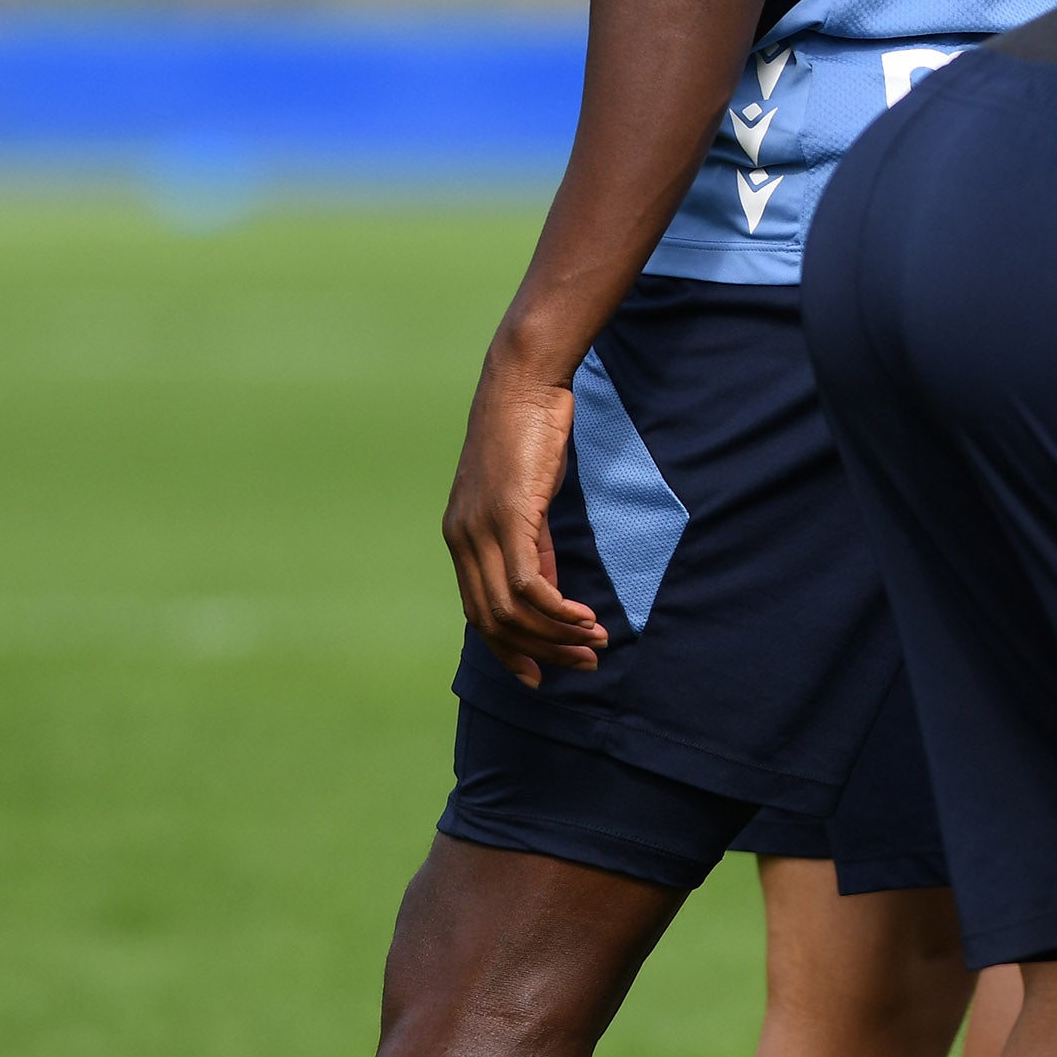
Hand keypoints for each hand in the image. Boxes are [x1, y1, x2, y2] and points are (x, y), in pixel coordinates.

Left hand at [441, 358, 607, 686]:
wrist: (523, 381)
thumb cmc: (530, 433)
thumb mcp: (527, 499)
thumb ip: (531, 545)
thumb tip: (545, 593)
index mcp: (461, 537)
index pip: (478, 613)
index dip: (509, 651)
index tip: (541, 675)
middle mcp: (462, 538)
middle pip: (494, 621)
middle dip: (540, 652)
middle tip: (583, 664)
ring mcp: (482, 529)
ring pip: (513, 610)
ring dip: (557, 635)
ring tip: (595, 643)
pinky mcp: (508, 517)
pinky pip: (527, 585)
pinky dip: (557, 611)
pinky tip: (586, 617)